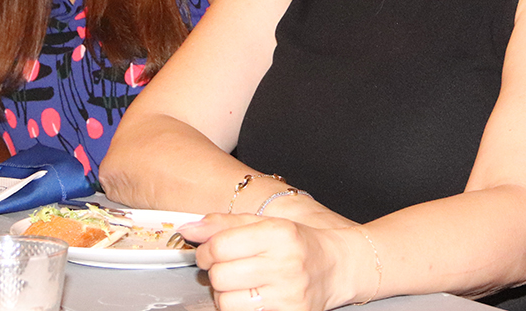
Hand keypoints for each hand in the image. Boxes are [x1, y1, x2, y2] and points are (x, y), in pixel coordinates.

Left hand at [179, 213, 360, 310]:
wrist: (337, 267)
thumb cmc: (298, 243)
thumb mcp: (265, 223)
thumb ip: (224, 224)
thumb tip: (188, 228)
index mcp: (279, 234)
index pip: (220, 246)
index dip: (205, 251)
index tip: (209, 252)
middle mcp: (286, 265)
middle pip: (220, 276)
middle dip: (215, 272)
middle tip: (226, 268)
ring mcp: (289, 295)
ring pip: (227, 302)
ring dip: (225, 294)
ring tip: (240, 284)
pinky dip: (240, 308)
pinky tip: (251, 297)